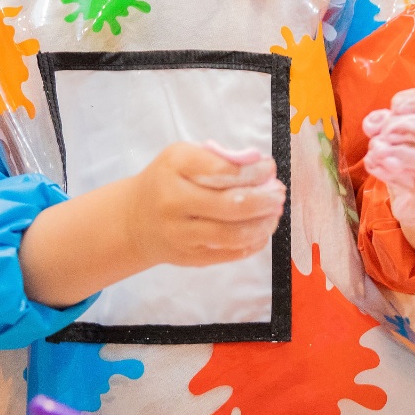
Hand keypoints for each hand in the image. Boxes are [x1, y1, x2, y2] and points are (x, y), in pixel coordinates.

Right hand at [125, 141, 284, 269]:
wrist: (134, 221)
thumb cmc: (167, 181)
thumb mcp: (183, 157)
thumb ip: (219, 158)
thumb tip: (261, 167)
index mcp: (174, 167)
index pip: (220, 170)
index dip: (252, 170)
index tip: (269, 168)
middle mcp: (173, 201)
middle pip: (230, 205)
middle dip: (264, 200)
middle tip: (279, 193)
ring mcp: (180, 234)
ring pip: (232, 234)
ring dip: (263, 224)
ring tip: (275, 213)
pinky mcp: (189, 257)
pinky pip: (229, 253)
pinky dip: (253, 242)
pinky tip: (262, 231)